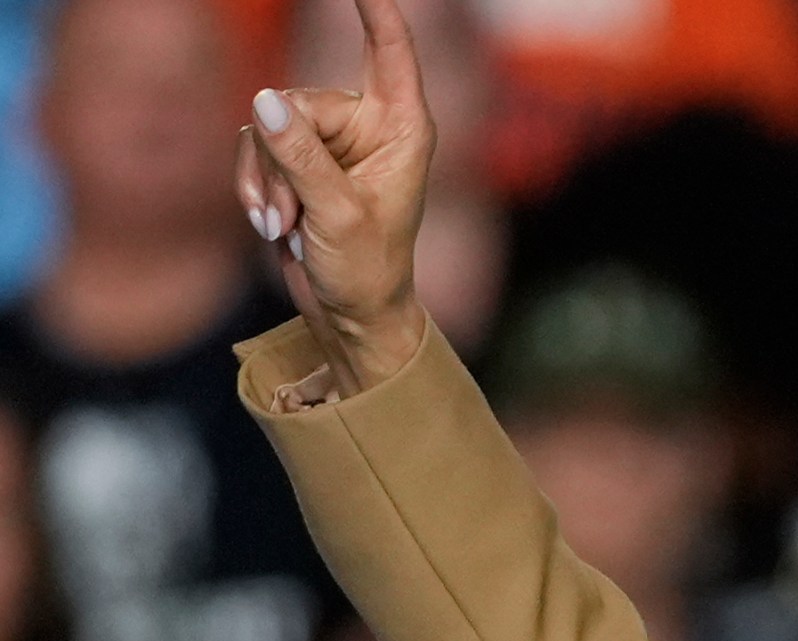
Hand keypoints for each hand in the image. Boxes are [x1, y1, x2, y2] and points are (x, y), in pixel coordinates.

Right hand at [234, 0, 434, 395]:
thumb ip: (301, 156)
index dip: (376, 12)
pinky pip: (255, 148)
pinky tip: (270, 226)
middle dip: (283, 157)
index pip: (389, 51)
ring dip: (266, 180)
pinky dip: (254, 187)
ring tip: (284, 226)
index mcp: (403, 129)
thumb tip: (263, 100)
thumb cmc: (368, 270)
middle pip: (299, 100)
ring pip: (268, 124)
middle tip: (293, 213)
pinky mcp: (297, 160)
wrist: (353, 314)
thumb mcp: (337, 214)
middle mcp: (369, 126)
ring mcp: (330, 141)